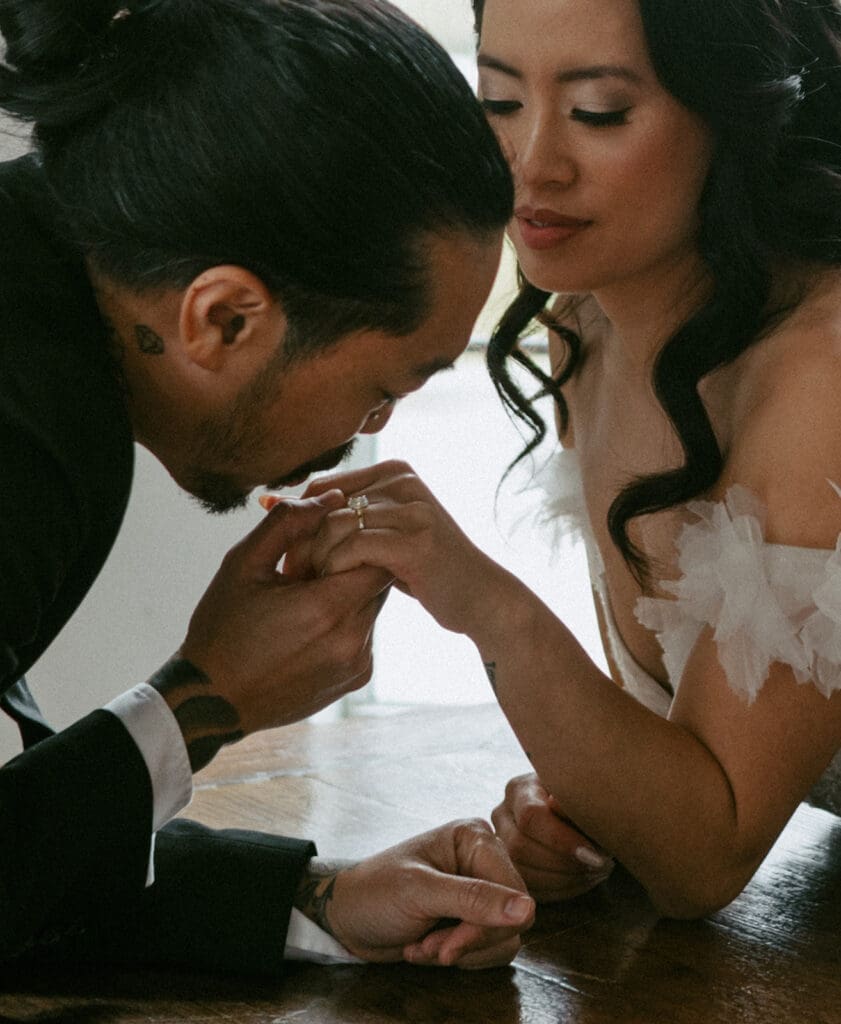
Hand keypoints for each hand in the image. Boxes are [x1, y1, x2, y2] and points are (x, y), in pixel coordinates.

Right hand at [151, 493, 391, 758]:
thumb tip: (334, 497)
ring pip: (373, 607)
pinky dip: (346, 624)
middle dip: (352, 567)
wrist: (212, 700)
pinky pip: (365, 635)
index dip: (354, 543)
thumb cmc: (222, 628)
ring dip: (349, 595)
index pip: (377, 556)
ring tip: (304, 603)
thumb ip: (289, 523)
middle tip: (309, 573)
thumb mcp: (243, 565)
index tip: (322, 546)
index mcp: (326, 608)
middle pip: (379, 581)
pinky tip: (307, 630)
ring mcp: (356, 664)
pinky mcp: (355, 680)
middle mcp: (351, 639)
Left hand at [276, 461, 519, 639]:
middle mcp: (404, 481)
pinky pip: (355, 547)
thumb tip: (275, 503)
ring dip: (316, 560)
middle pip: (325, 504)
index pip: (323, 487)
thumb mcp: (388, 534)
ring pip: (335, 525)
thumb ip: (348, 519)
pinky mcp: (415, 540)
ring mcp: (412, 508)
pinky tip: (335, 589)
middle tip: (292, 576)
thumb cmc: (427, 569)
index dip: (298, 522)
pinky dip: (336, 569)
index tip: (287, 556)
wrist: (483, 598)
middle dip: (302, 543)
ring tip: (311, 586)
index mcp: (395, 471)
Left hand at [295, 819, 534, 968]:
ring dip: (459, 953)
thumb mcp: (420, 893)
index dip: (485, 927)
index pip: (515, 893)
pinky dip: (458, 959)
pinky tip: (424, 948)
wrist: (345, 918)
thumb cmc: (374, 892)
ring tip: (421, 946)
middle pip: (512, 919)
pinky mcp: (471, 919)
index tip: (448, 946)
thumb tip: (528, 909)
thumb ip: (474, 900)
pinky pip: (489, 950)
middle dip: (467, 942)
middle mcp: (482, 862)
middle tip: (429, 947)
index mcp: (475, 838)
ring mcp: (479, 892)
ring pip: (502, 939)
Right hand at [492, 774, 613, 901]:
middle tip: (600, 866)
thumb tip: (555, 804)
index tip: (594, 855)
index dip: (561, 839)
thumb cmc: (583, 798)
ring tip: (596, 872)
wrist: (578, 812)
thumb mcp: (582, 791)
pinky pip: (529, 889)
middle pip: (520, 846)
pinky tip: (583, 880)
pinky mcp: (511, 870)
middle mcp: (502, 816)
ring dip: (566, 880)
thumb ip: (571, 799)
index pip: (530, 816)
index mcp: (518, 789)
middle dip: (564, 863)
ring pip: (522, 873)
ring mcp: (502, 845)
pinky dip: (561, 890)